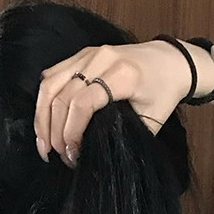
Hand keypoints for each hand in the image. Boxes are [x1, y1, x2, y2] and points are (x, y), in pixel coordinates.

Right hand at [33, 39, 195, 165]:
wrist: (171, 60)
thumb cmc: (163, 91)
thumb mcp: (153, 119)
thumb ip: (127, 135)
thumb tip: (97, 158)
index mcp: (122, 75)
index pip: (83, 103)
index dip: (71, 132)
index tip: (73, 155)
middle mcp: (101, 59)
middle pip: (62, 96)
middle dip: (55, 131)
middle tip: (59, 155)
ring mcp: (87, 54)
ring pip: (50, 85)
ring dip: (42, 117)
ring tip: (44, 145)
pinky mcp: (80, 55)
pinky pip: (51, 76)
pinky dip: (44, 102)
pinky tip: (45, 124)